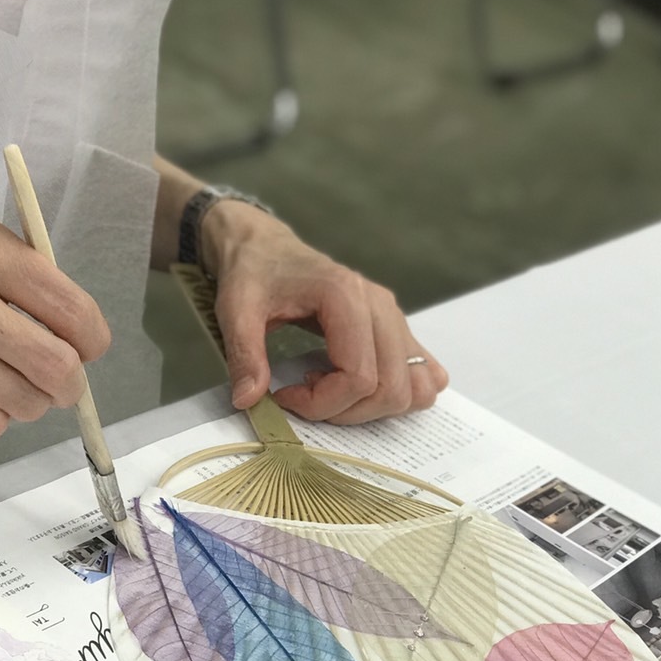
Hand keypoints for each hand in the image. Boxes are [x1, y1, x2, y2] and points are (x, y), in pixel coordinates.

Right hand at [0, 197, 107, 440]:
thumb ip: (12, 267)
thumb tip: (69, 322)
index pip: (69, 307)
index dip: (92, 337)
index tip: (88, 345)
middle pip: (55, 365)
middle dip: (70, 380)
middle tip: (60, 377)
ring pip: (24, 402)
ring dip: (31, 400)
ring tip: (9, 381)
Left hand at [202, 202, 447, 423]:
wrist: (266, 248)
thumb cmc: (254, 274)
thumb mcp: (235, 310)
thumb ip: (244, 356)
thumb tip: (248, 400)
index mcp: (345, 297)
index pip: (359, 377)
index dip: (321, 403)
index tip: (284, 396)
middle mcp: (380, 306)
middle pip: (392, 388)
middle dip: (347, 412)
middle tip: (306, 397)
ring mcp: (395, 317)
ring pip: (415, 387)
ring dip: (374, 407)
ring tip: (332, 391)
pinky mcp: (397, 329)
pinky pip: (425, 373)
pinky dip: (398, 393)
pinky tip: (357, 387)